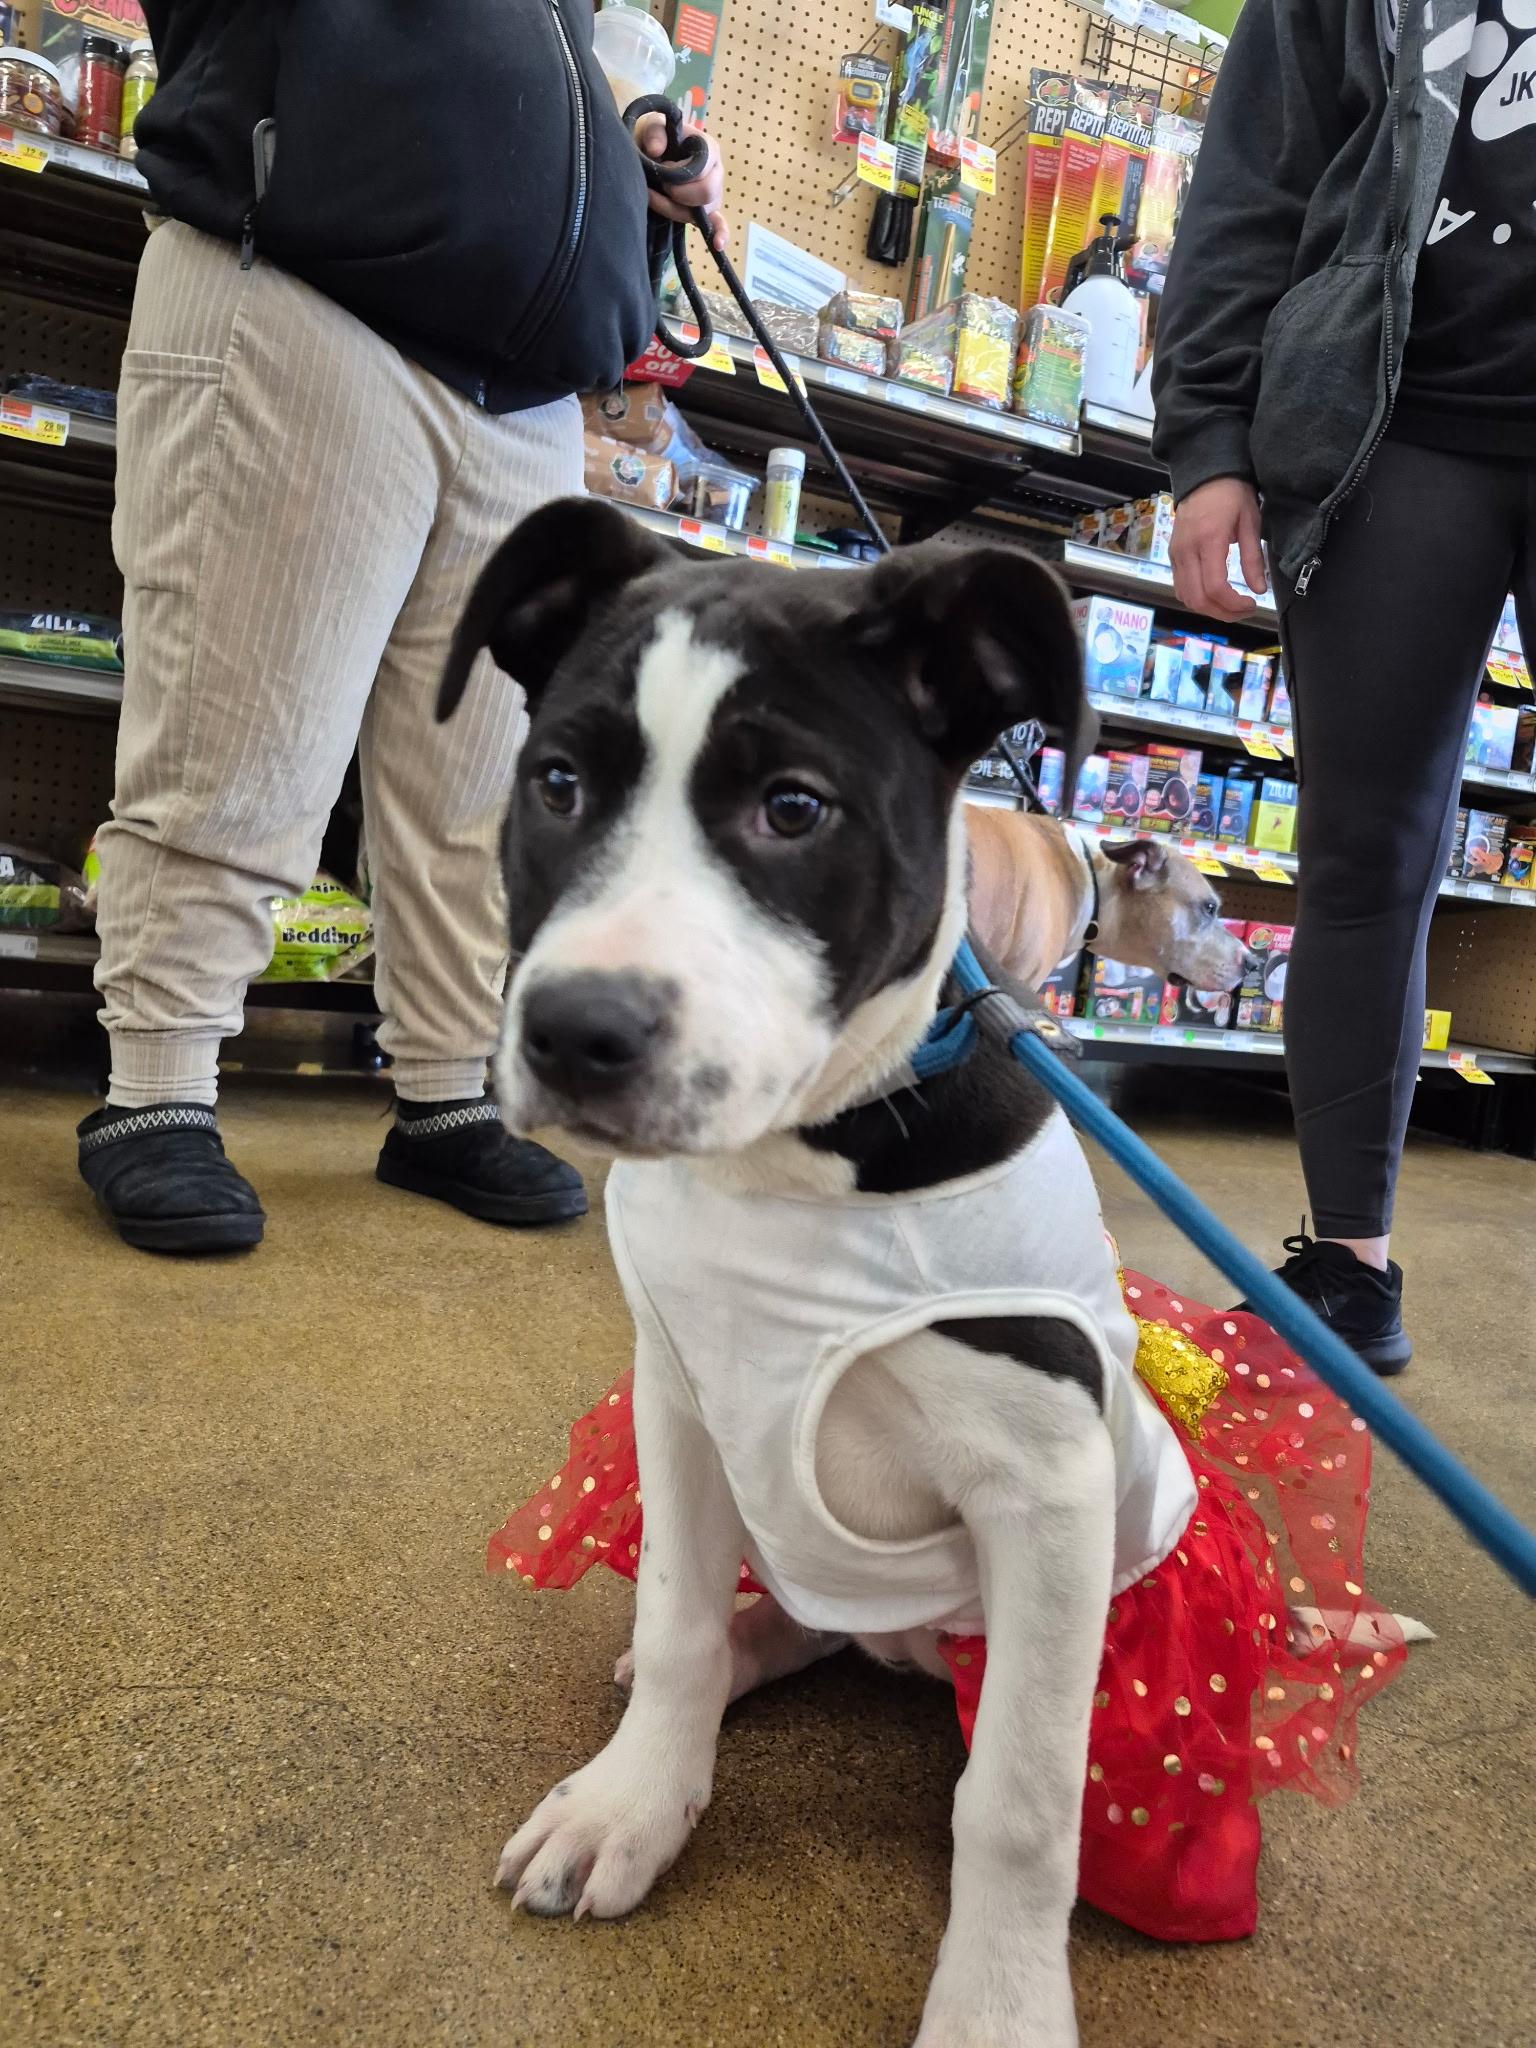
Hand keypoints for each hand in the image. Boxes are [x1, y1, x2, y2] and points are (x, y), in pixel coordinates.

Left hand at [634, 112, 728, 250]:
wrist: (654, 150)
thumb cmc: (658, 138)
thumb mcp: (653, 126)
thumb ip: (655, 132)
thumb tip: (655, 150)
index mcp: (709, 150)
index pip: (701, 170)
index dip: (679, 173)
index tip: (662, 166)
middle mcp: (716, 173)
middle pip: (706, 194)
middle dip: (679, 194)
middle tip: (661, 185)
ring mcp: (713, 195)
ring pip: (700, 213)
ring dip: (673, 209)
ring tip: (654, 196)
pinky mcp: (706, 211)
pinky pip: (718, 224)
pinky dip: (720, 234)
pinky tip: (718, 245)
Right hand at [1170, 477, 1266, 620]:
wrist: (1204, 475)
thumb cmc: (1231, 494)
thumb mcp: (1250, 523)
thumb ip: (1253, 559)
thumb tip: (1259, 589)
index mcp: (1209, 541)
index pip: (1215, 588)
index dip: (1233, 604)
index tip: (1251, 604)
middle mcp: (1187, 551)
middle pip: (1198, 599)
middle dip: (1223, 613)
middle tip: (1244, 610)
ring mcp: (1177, 554)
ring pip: (1186, 598)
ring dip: (1209, 609)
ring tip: (1231, 605)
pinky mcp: (1173, 556)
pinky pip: (1181, 587)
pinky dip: (1197, 598)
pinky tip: (1215, 594)